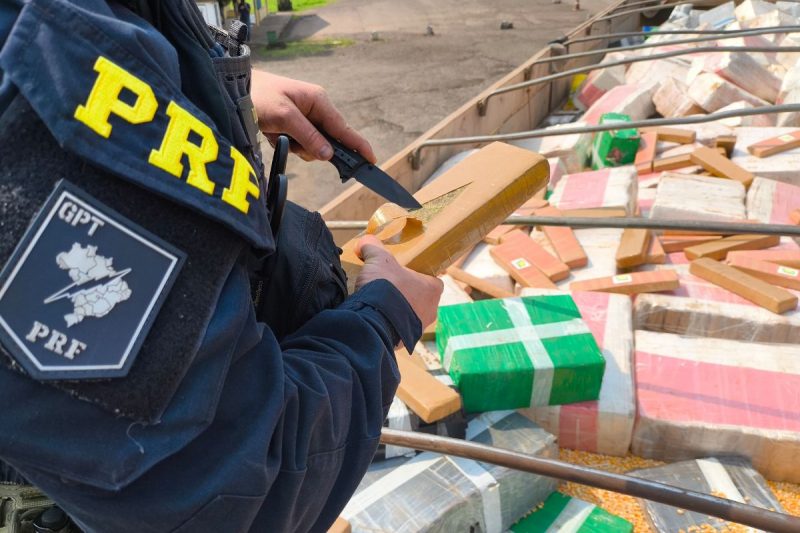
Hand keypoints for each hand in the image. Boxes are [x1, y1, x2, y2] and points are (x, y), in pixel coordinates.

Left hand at [250, 70, 375, 162]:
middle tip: (290, 140)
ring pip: (312, 146)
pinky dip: (286, 143)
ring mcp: (304, 118)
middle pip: (328, 141)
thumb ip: (309, 136)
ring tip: (275, 132)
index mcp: (319, 101)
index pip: (344, 129)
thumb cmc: (259, 95)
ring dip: (296, 146)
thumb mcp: (285, 117)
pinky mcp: (293, 125)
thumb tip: (330, 155)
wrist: (233, 89)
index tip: (371, 160)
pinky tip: (272, 133)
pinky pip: (298, 143)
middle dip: (311, 147)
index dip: (358, 146)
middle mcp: (315, 109)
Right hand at [354, 235, 442, 328]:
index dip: (417, 274)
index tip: (402, 272)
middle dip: (404, 293)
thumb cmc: (385, 287)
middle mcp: (431, 310)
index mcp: (433, 289)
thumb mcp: (378, 260)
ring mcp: (418, 328)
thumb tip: (365, 241)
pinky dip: (388, 323)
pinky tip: (374, 317)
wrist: (373, 321)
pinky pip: (397, 330)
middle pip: (420, 297)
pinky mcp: (404, 342)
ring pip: (409, 315)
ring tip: (378, 303)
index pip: (431, 278)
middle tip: (387, 286)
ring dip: (396, 309)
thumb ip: (373, 247)